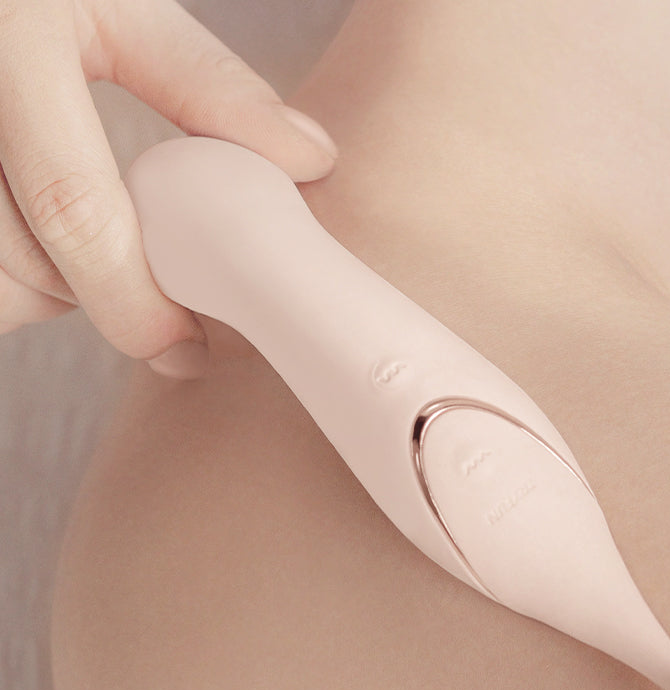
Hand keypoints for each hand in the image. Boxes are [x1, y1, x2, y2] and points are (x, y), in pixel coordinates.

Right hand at [0, 0, 336, 377]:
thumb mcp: (120, 2)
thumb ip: (209, 82)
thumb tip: (312, 159)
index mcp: (14, 51)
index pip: (77, 212)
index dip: (136, 301)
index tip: (183, 347)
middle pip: (28, 268)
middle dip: (103, 299)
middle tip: (158, 283)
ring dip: (55, 292)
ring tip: (101, 248)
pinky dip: (19, 277)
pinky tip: (49, 246)